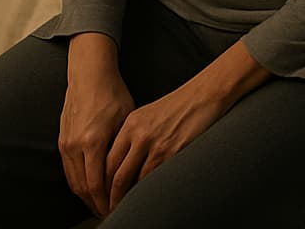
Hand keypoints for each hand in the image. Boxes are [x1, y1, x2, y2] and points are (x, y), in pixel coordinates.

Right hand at [58, 33, 134, 217]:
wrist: (90, 73)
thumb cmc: (112, 93)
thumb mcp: (127, 119)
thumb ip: (125, 148)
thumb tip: (134, 172)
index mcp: (93, 141)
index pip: (97, 186)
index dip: (107, 202)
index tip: (118, 209)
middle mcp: (75, 145)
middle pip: (83, 189)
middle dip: (97, 204)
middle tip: (111, 211)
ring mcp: (66, 143)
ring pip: (73, 182)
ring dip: (86, 196)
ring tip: (102, 203)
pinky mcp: (62, 139)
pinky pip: (68, 170)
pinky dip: (78, 182)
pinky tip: (90, 186)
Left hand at [104, 40, 270, 211]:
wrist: (202, 96)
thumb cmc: (176, 106)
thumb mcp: (147, 115)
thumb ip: (132, 136)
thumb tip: (121, 164)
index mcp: (131, 124)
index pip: (108, 160)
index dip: (102, 182)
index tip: (102, 194)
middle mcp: (139, 134)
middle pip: (116, 174)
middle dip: (111, 196)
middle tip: (110, 208)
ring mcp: (156, 144)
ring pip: (134, 181)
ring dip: (128, 198)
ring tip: (125, 208)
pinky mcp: (172, 153)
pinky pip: (154, 179)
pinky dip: (147, 192)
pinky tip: (146, 197)